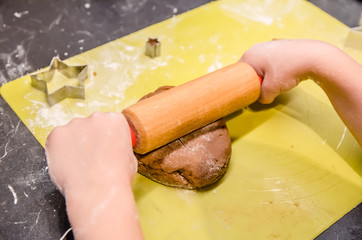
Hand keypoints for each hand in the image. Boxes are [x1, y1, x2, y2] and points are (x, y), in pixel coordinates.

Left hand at [45, 112, 142, 239]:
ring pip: (72, 133)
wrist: (98, 189)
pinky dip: (58, 152)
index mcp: (115, 120)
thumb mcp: (129, 157)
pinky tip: (68, 165)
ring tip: (78, 165)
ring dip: (73, 144)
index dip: (106, 137)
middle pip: (89, 125)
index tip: (104, 147)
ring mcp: (74, 125)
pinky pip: (56, 141)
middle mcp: (95, 117)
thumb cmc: (117, 177)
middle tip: (91, 158)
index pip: (109, 122)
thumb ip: (118, 146)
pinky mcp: (56, 135)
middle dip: (89, 139)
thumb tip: (111, 150)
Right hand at [240, 39, 361, 145]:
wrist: (314, 57)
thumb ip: (262, 96)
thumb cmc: (288, 70)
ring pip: (261, 66)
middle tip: (264, 89)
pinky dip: (275, 69)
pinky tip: (285, 74)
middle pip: (250, 70)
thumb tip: (262, 98)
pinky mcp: (280, 46)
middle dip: (256, 80)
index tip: (250, 93)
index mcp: (249, 56)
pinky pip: (271, 61)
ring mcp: (268, 45)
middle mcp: (256, 48)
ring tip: (277, 82)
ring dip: (266, 75)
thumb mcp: (271, 90)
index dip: (243, 85)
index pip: (238, 74)